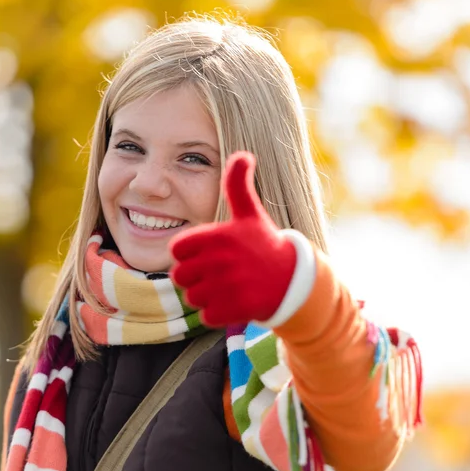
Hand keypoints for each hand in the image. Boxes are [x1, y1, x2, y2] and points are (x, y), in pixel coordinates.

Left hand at [169, 151, 299, 327]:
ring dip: (205, 296)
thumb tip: (243, 154)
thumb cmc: (264, 244)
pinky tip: (232, 301)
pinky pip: (206, 316)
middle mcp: (222, 260)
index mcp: (219, 236)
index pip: (176, 249)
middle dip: (193, 278)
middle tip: (214, 274)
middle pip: (179, 277)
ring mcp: (229, 286)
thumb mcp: (250, 213)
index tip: (204, 254)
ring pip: (192, 297)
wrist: (292, 279)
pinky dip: (216, 313)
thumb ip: (238, 185)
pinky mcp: (236, 309)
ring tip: (225, 287)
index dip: (187, 254)